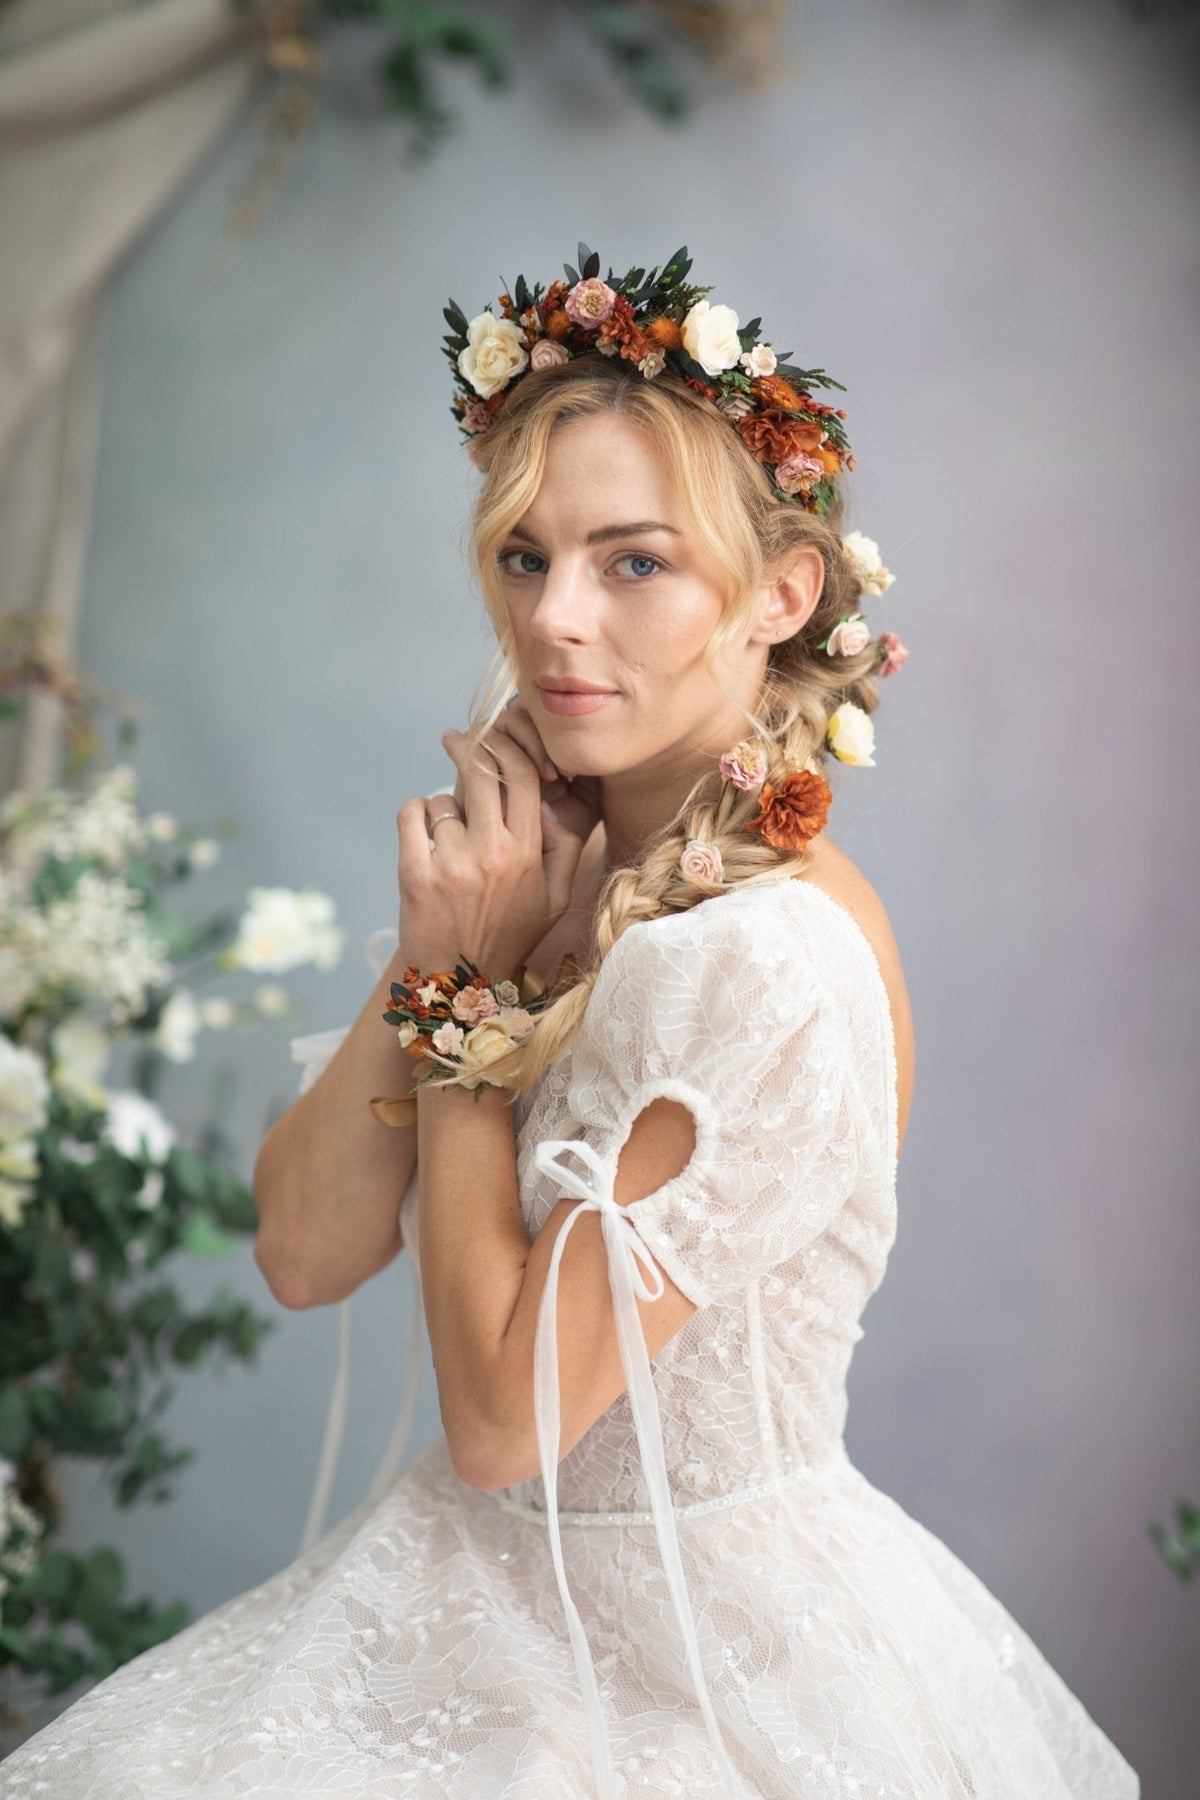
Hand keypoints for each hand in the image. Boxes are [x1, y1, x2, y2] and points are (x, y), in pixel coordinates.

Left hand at [395, 701, 600, 976]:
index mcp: (528, 853)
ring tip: (448, 833)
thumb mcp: (555, 899)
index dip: (511, 747)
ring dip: (444, 806)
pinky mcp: (415, 873)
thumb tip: (561, 796)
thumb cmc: (510, 933)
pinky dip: (415, 815)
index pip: (524, 774)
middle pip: (483, 771)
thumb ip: (565, 848)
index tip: (495, 738)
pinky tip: (423, 832)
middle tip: (457, 740)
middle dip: (470, 749)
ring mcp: (452, 863)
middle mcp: (493, 854)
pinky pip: (411, 814)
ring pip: (444, 799)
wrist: (460, 982)